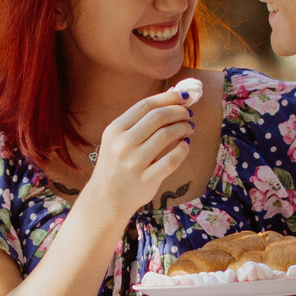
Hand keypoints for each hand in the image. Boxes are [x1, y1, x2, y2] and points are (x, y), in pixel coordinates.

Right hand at [81, 92, 194, 215]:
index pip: (145, 105)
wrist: (106, 198)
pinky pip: (172, 160)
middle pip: (158, 117)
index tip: (182, 97)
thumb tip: (173, 97)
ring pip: (166, 136)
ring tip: (188, 128)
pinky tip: (185, 145)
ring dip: (183, 128)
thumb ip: (140, 121)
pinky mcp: (146, 180)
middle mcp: (122, 145)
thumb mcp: (118, 139)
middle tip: (188, 114)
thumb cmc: (116, 164)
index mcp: (114, 130)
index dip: (168, 98)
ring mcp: (134, 163)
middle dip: (178, 112)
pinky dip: (183, 149)